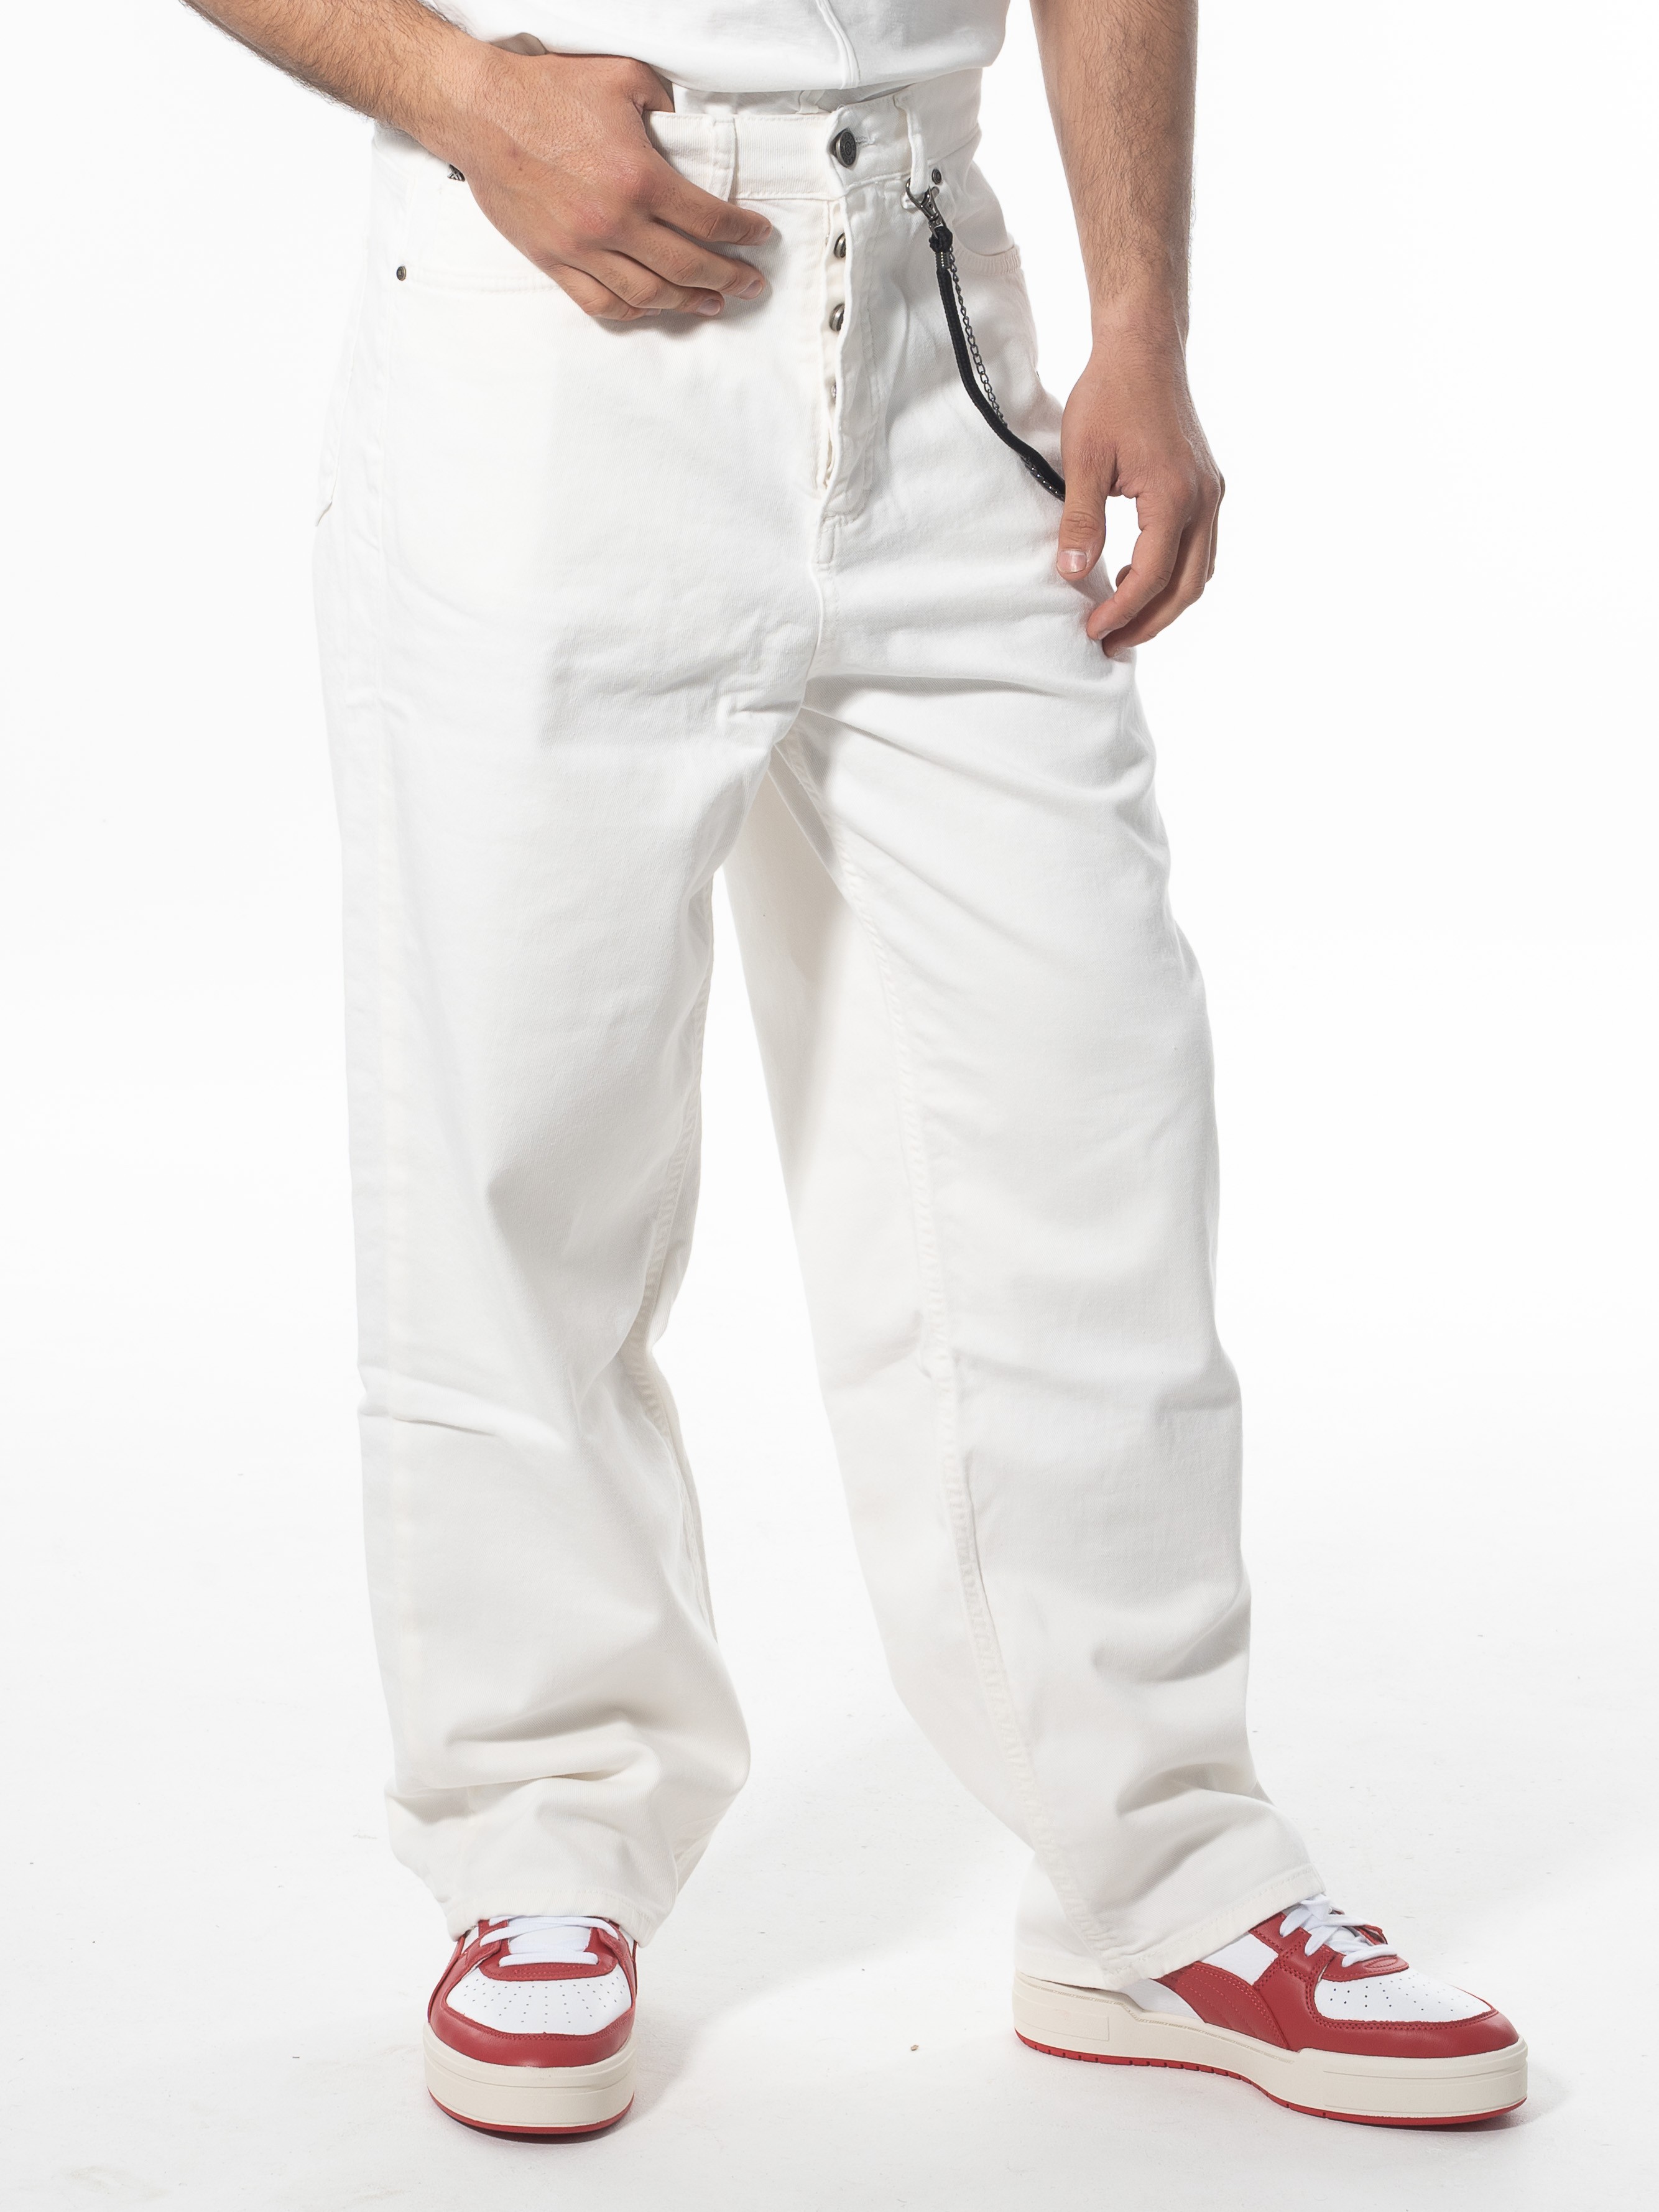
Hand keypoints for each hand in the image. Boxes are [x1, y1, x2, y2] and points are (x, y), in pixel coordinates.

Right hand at [442, 49, 770, 320]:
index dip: (742, 233)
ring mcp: (583, 248)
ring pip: (650, 295)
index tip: (759, 237)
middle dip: (729, 278)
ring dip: (688, 302)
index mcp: (640, 178)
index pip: (709, 220)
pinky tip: (654, 309)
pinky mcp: (554, 260)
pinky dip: (634, 312)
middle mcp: (615, 222)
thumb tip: (686, 131)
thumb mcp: (622, 79)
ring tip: (713, 302)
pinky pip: (602, 303)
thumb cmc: (546, 91)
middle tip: (752, 284)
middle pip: (689, 267)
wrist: (480, 112)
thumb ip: (665, 106)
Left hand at [1054, 331, 1222, 655]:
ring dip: (1164, 602)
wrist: (1143, 348)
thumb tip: (1072, 573)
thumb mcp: (1083, 459)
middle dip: (1149, 622)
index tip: (1092, 631)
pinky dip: (1173, 573)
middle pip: (1186, 587)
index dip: (1122, 612)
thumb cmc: (1110, 395)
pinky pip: (1199, 548)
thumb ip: (1080, 520)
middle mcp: (1204, 500)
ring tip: (1121, 615)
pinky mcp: (1206, 486)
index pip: (1151, 577)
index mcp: (1175, 497)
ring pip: (1199, 572)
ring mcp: (1211, 493)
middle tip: (1110, 643)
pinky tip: (1134, 572)